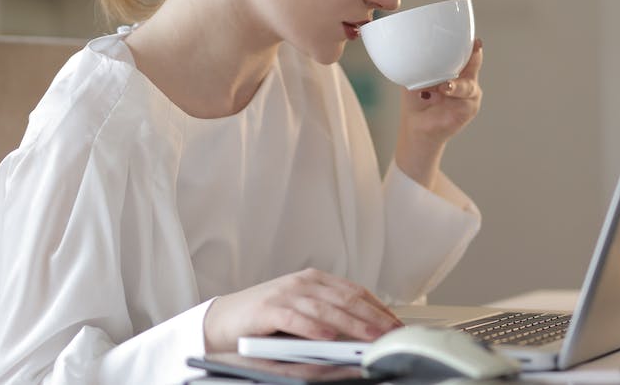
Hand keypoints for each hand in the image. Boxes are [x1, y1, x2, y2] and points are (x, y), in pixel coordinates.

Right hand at [202, 268, 402, 352]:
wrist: (222, 320)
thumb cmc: (264, 320)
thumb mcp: (302, 314)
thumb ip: (329, 319)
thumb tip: (362, 334)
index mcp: (314, 281)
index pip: (355, 292)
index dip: (379, 307)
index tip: (397, 324)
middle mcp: (303, 283)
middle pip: (346, 299)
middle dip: (374, 317)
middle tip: (393, 333)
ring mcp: (285, 294)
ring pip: (326, 309)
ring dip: (352, 324)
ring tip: (371, 337)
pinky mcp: (267, 309)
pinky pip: (295, 318)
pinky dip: (314, 328)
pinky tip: (329, 338)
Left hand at [395, 39, 483, 181]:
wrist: (416, 126)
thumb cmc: (416, 101)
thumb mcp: (416, 77)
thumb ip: (420, 65)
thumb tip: (415, 49)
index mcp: (455, 70)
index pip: (466, 54)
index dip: (471, 46)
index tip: (473, 39)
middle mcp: (465, 80)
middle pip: (474, 64)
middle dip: (474, 56)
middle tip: (474, 47)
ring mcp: (469, 94)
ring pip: (469, 84)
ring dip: (456, 84)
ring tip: (444, 86)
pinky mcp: (469, 108)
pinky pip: (466, 98)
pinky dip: (455, 94)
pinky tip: (445, 92)